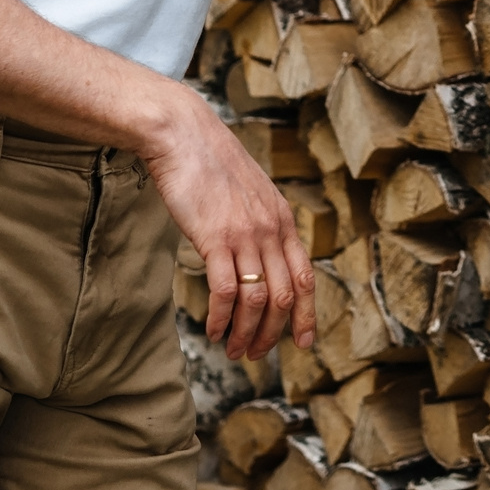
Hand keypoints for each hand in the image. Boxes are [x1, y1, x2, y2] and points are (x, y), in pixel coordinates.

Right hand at [136, 84, 314, 360]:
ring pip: (257, 299)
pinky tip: (212, 329)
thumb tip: (258, 254)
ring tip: (232, 348)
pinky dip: (221, 317)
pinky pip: (225, 291)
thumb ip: (259, 222)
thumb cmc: (210, 164)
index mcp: (282, 219)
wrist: (184, 135)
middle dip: (273, 333)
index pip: (305, 277)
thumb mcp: (249, 192)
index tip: (301, 342)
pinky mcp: (215, 238)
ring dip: (246, 331)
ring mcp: (245, 234)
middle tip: (255, 355)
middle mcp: (271, 229)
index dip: (306, 314)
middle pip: (284, 295)